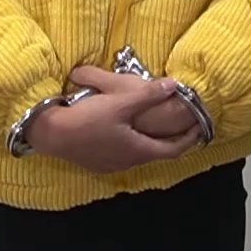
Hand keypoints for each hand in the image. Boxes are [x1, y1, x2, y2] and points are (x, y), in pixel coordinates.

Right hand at [24, 67, 199, 172]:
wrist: (51, 134)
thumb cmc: (88, 118)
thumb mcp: (120, 102)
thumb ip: (148, 94)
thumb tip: (173, 85)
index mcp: (138, 149)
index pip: (172, 150)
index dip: (188, 140)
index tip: (199, 131)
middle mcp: (127, 161)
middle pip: (155, 152)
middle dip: (169, 140)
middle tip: (179, 126)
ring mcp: (110, 164)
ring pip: (137, 154)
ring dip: (147, 141)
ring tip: (152, 125)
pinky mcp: (96, 163)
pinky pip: (121, 154)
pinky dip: (130, 143)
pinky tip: (123, 131)